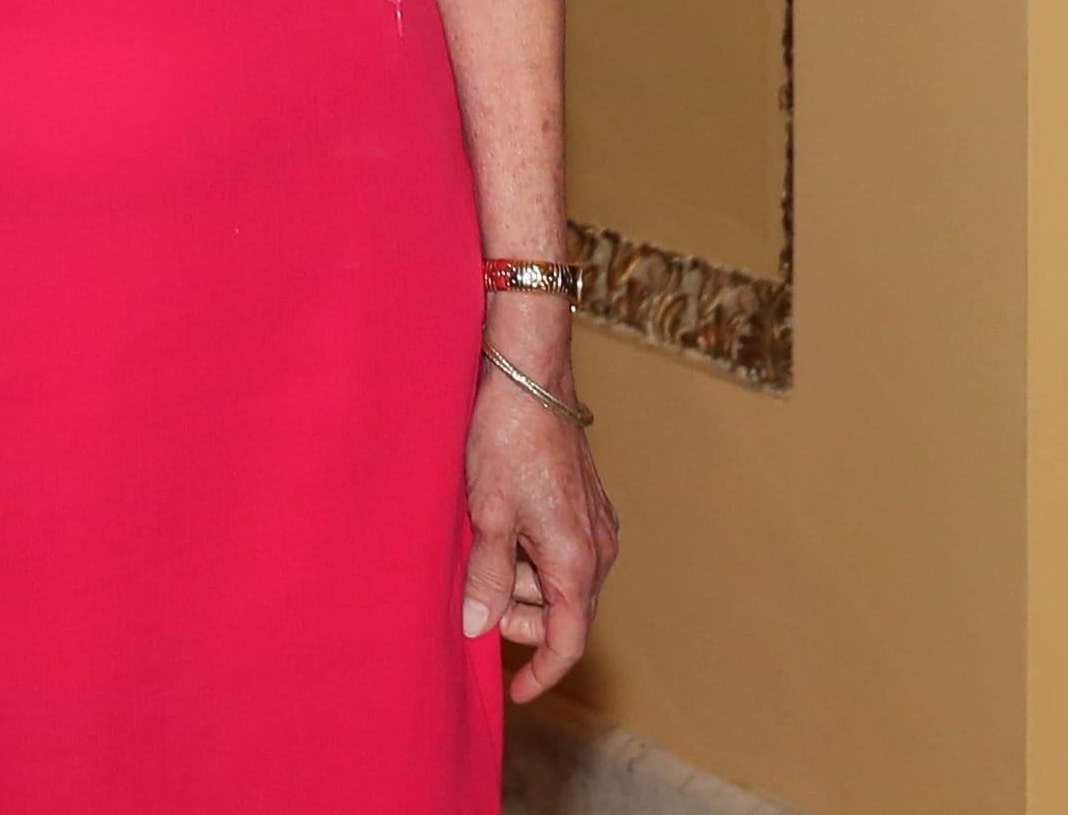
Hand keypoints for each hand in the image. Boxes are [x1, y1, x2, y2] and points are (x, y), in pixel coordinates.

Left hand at [462, 329, 616, 700]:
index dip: (542, 670)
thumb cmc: (505, 438)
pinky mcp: (585, 503)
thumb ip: (485, 576)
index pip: (567, 639)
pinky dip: (526, 551)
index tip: (518, 692)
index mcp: (576, 558)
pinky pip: (558, 550)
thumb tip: (479, 628)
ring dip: (516, 575)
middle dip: (515, 613)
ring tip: (476, 536)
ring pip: (555, 580)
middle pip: (559, 612)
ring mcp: (595, 523)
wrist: (528, 374)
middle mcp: (597, 547)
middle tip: (470, 586)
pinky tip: (495, 524)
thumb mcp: (485, 512)